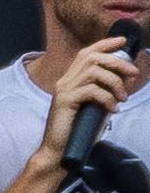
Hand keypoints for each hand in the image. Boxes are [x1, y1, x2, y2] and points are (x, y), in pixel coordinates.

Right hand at [42, 22, 143, 168]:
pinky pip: (92, 91)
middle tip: (134, 73)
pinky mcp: (65, 101)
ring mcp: (63, 91)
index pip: (86, 54)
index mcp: (70, 80)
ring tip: (123, 97)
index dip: (105, 44)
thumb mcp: (96, 106)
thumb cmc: (79, 130)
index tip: (123, 42)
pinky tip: (112, 110)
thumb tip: (126, 78)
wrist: (59, 151)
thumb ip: (106, 91)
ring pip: (94, 72)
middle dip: (117, 62)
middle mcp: (65, 81)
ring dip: (115, 82)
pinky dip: (107, 99)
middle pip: (92, 58)